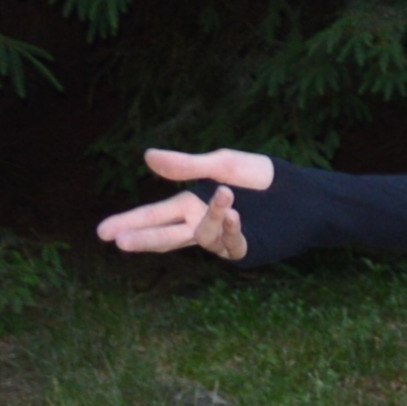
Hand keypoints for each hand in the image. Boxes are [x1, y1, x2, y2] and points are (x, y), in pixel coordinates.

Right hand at [94, 147, 273, 260]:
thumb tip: (147, 156)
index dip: (129, 223)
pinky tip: (235, 213)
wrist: (304, 193)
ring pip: (201, 236)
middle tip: (119, 243)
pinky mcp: (245, 249)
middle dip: (143, 238)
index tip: (102, 232)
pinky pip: (229, 244)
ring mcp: (223, 239)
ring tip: (228, 198)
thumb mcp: (223, 165)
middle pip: (166, 235)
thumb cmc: (264, 178)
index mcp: (192, 203)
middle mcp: (202, 224)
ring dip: (212, 218)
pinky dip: (230, 228)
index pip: (154, 215)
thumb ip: (187, 165)